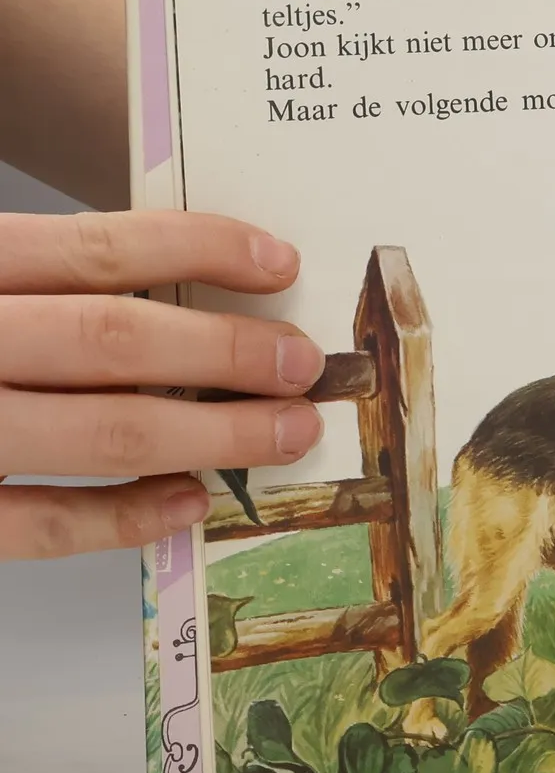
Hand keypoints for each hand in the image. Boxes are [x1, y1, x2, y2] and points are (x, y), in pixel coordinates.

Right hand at [0, 212, 322, 558]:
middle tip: (303, 364)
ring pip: (90, 433)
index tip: (280, 262)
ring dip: (205, 436)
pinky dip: (120, 519)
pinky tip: (187, 505)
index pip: (97, 248)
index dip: (201, 249)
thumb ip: (41, 273)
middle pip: (110, 340)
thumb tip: (177, 279)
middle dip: (224, 354)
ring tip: (281, 433)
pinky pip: (33, 524)